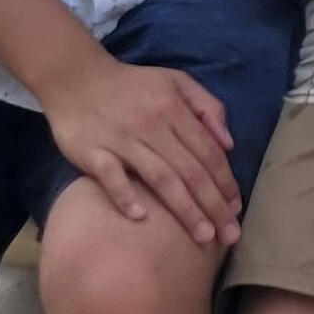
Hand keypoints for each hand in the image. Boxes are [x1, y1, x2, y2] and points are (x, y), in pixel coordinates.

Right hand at [44, 56, 239, 245]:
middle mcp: (152, 125)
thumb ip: (207, 106)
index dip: (225, 181)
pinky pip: (110, 176)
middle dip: (213, 204)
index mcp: (174, 109)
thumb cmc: (133, 84)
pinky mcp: (91, 151)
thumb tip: (228, 143)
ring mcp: (121, 140)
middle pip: (189, 170)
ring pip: (159, 177)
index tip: (236, 208)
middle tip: (229, 236)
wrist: (77, 77)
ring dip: (184, 209)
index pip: (207, 151)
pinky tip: (141, 217)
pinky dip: (125, 195)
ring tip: (203, 236)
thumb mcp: (176, 81)